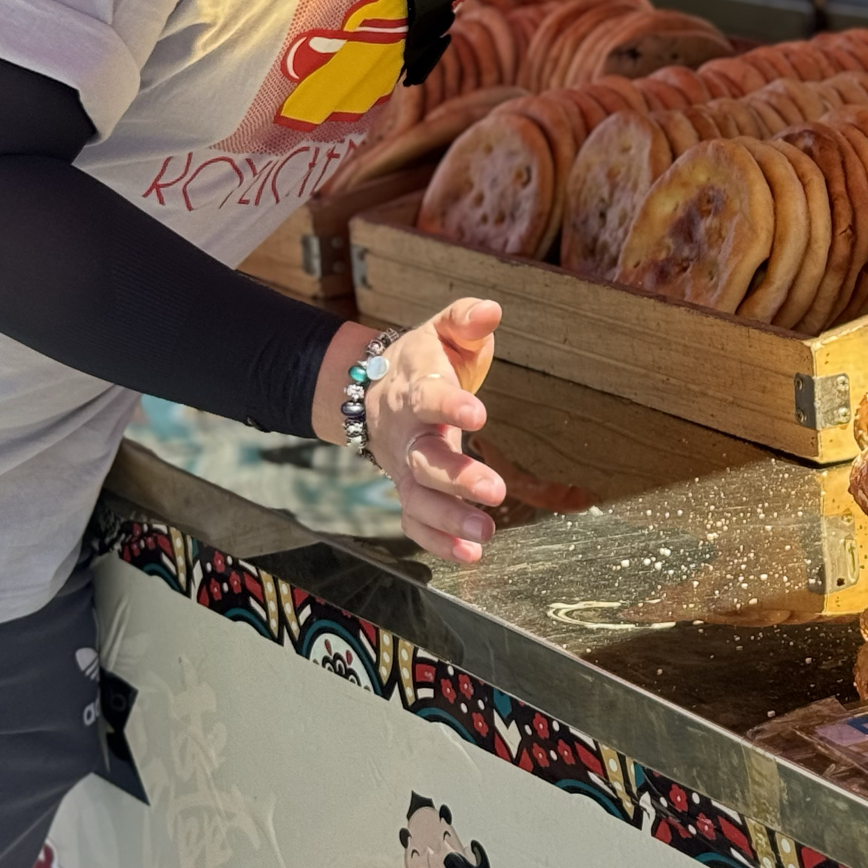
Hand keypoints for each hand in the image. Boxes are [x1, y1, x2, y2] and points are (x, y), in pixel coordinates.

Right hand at [364, 298, 508, 561]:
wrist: (373, 389)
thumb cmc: (424, 358)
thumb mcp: (443, 331)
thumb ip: (467, 319)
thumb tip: (491, 310)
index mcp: (415, 388)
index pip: (429, 397)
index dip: (451, 406)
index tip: (478, 415)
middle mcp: (406, 433)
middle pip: (425, 460)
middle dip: (457, 477)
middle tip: (494, 491)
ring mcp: (403, 466)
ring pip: (419, 499)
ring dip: (451, 519)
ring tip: (487, 534)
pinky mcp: (408, 490)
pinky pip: (415, 522)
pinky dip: (438, 542)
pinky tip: (470, 556)